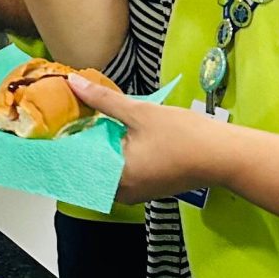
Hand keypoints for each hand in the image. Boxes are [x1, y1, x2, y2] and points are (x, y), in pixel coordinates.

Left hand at [67, 75, 229, 203]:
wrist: (224, 156)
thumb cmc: (184, 135)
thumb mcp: (140, 112)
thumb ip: (103, 100)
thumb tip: (72, 83)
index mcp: (115, 178)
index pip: (75, 164)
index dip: (63, 143)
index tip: (53, 124)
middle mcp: (121, 193)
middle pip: (89, 168)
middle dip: (80, 144)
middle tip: (69, 119)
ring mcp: (135, 194)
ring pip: (106, 170)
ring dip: (98, 149)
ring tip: (89, 123)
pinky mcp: (148, 189)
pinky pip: (122, 173)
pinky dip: (115, 156)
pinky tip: (114, 135)